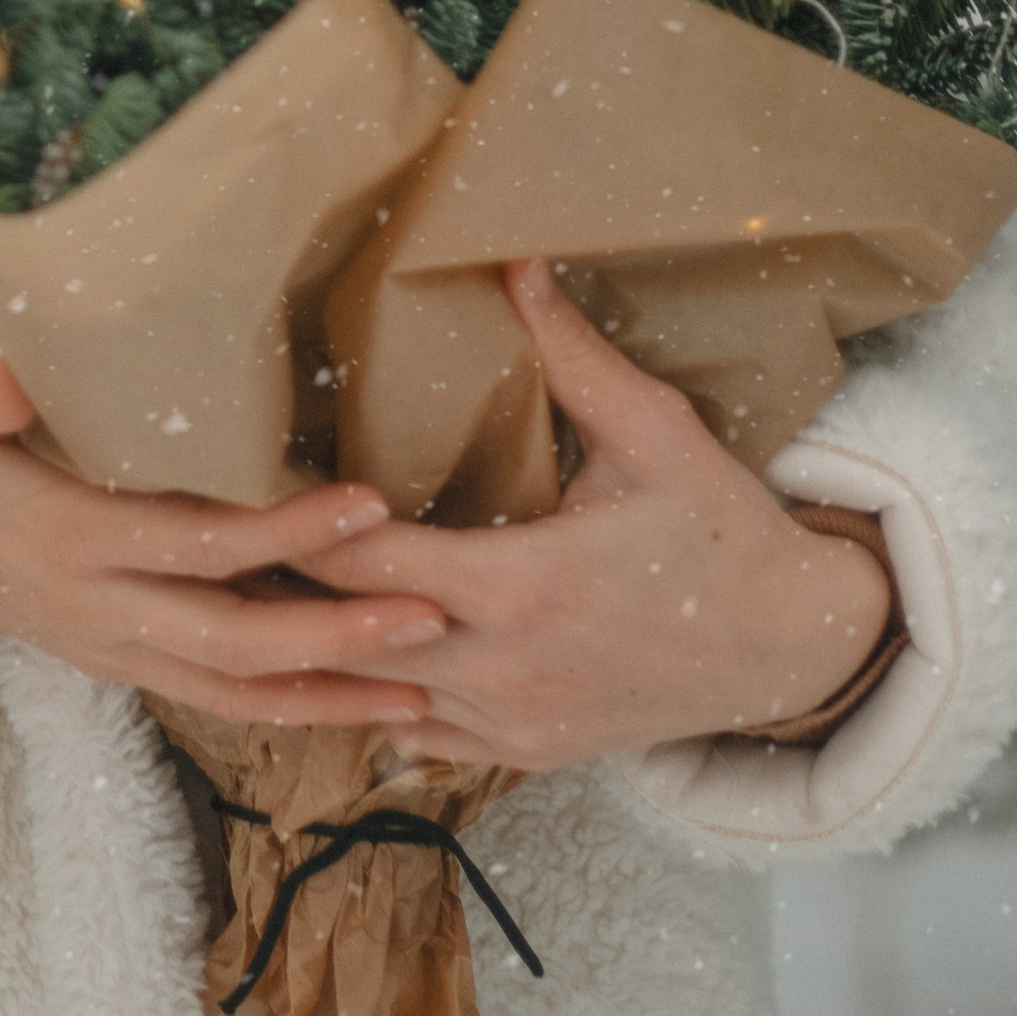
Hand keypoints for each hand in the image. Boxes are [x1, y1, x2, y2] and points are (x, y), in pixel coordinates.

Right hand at [0, 341, 449, 725]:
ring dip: (331, 695)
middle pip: (232, 641)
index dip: (281, 532)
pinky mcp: (122, 662)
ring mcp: (110, 647)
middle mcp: (97, 609)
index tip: (368, 505)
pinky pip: (218, 699)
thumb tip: (3, 379)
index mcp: (67, 538)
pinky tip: (360, 706)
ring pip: (234, 692)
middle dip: (335, 636)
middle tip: (433, 616)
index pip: (192, 543)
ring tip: (426, 689)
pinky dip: (293, 709)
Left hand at [282, 262, 893, 770]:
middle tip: (224, 535)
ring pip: (367, 698)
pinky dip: (374, 694)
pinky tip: (342, 648)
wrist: (793, 647)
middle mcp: (500, 671)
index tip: (248, 481)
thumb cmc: (721, 530)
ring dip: (320, 646)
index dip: (299, 525)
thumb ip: (571, 354)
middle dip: (285, 585)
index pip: (362, 561)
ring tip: (262, 589)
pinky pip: (414, 736)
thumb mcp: (654, 432)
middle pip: (342, 633)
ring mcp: (508, 724)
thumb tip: (513, 262)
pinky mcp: (522, 754)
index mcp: (521, 587)